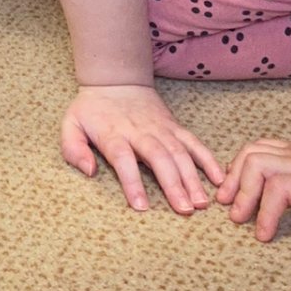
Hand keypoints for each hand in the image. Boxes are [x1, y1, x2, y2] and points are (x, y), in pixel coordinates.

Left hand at [61, 84, 223, 215]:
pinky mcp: (174, 126)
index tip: (141, 207)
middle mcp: (141, 132)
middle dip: (173, 184)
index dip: (132, 182)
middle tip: (184, 210)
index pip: (123, 159)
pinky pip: (194, 142)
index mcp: (114, 134)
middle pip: (159, 158)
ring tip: (201, 203)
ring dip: (192, 178)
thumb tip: (90, 171)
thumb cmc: (91, 109)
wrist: (115, 80)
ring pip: (180, 153)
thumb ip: (73, 149)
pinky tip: (219, 178)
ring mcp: (161, 128)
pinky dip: (208, 159)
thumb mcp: (70, 125)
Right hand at [217, 127, 290, 243]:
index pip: (280, 188)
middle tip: (235, 218)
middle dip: (241, 191)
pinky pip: (259, 147)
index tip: (263, 236)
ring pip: (253, 152)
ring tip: (226, 197)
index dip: (266, 212)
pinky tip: (239, 178)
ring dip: (236, 174)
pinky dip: (242, 161)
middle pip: (257, 165)